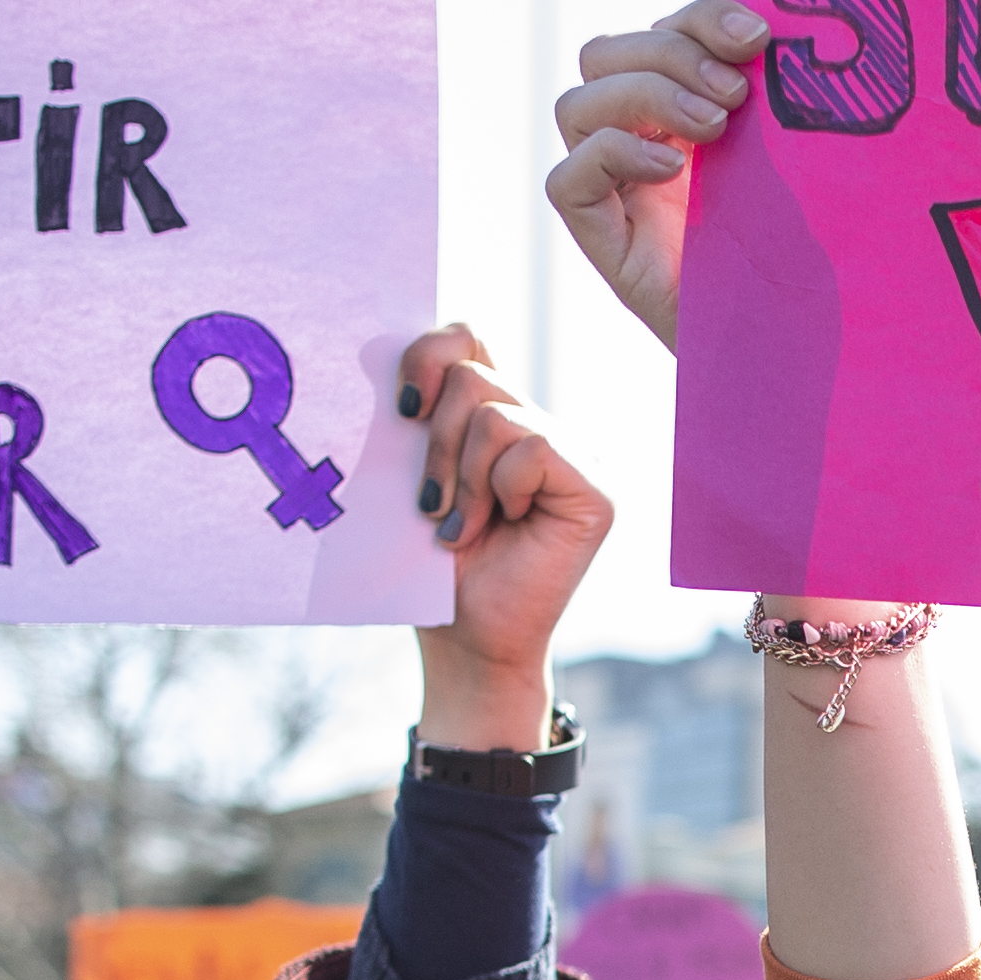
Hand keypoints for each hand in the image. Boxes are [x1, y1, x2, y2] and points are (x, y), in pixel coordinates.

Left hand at [402, 326, 611, 752]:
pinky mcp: (595, 491)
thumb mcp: (411, 478)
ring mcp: (574, 457)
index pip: (464, 340)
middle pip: (472, 376)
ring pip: (496, 413)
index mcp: (494, 416)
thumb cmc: (429, 568)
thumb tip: (385, 353)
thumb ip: (418, 418)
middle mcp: (540, 427)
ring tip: (459, 525)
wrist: (462, 640)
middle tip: (430, 502)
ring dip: (461, 476)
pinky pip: (534, 448)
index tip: (400, 410)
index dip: (426, 355)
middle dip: (435, 442)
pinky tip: (496, 527)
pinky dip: (498, 489)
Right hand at [549, 0, 767, 352]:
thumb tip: (776, 30)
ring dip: (644, 98)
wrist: (801, 341)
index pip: (664, 30)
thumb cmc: (811, 249)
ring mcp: (617, 191)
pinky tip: (674, 171)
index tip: (758, 37)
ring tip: (714, 130)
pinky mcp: (604, 242)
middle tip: (735, 96)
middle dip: (671, 55)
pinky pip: (568, 180)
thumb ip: (776, 95)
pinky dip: (612, 156)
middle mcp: (641, 142)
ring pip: (577, 104)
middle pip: (606, 54)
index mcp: (685, 106)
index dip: (700, 18)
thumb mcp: (796, 156)